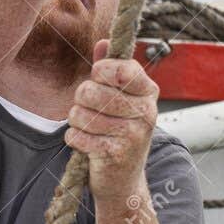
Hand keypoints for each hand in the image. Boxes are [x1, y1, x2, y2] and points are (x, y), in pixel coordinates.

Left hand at [65, 41, 157, 203]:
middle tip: (89, 110)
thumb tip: (102, 43)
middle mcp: (146, 112)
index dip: (100, 71)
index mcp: (149, 92)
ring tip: (89, 128)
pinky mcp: (115, 155)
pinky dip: (74, 139)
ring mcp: (133, 135)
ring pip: (79, 113)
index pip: (119, 68)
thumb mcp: (120, 99)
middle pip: (90, 91)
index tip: (98, 79)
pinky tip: (87, 144)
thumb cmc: (118, 132)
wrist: (124, 180)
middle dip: (80, 99)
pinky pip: (76, 135)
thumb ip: (110, 70)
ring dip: (76, 121)